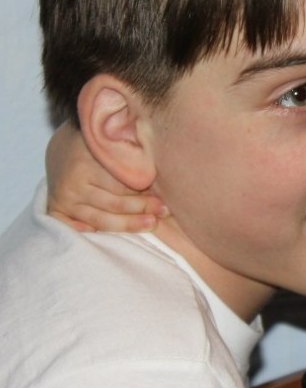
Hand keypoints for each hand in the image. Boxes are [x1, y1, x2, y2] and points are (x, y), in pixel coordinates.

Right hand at [45, 121, 165, 231]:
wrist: (65, 149)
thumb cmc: (101, 149)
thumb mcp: (115, 148)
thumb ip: (133, 162)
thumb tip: (166, 181)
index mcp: (87, 164)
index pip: (120, 186)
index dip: (144, 196)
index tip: (165, 203)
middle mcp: (73, 184)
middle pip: (113, 204)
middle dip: (141, 210)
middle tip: (163, 212)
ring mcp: (64, 199)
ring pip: (100, 219)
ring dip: (128, 223)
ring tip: (151, 223)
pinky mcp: (56, 210)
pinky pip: (76, 227)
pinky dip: (94, 232)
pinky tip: (112, 238)